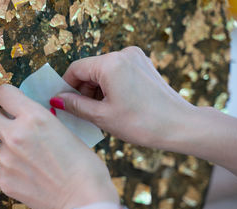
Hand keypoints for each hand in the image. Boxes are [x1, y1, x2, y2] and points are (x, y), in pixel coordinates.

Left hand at [0, 85, 118, 208]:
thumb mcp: (66, 131)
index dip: (7, 97)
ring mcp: (6, 159)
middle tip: (12, 126)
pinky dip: (15, 170)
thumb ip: (42, 122)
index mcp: (34, 117)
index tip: (11, 103)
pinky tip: (33, 178)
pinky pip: (4, 168)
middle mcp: (15, 135)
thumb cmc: (85, 166)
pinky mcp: (4, 180)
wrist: (84, 201)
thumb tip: (30, 119)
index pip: (3, 93)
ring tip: (34, 162)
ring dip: (11, 148)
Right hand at [50, 46, 195, 148]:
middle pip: (90, 70)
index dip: (66, 87)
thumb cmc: (142, 123)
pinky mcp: (143, 65)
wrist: (180, 126)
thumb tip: (57, 100)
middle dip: (83, 90)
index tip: (63, 104)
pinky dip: (110, 87)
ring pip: (103, 72)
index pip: (76, 69)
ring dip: (97, 90)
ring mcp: (136, 58)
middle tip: (82, 113)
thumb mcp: (102, 116)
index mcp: (111, 63)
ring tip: (100, 113)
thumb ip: (75, 105)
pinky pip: (117, 73)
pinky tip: (114, 105)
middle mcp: (123, 54)